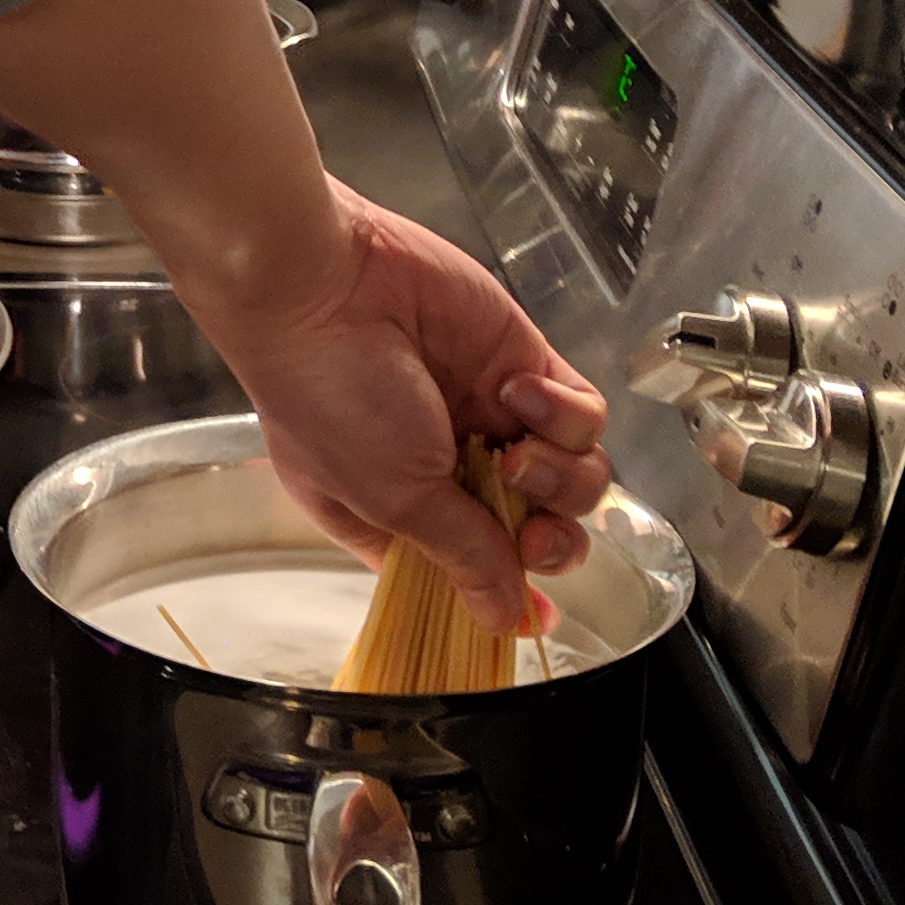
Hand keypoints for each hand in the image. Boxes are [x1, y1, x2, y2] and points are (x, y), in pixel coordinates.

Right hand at [202, 186, 614, 638]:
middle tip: (529, 531)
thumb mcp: (392, 500)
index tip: (533, 613)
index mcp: (400, 517)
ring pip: (574, 478)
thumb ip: (463, 556)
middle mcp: (450, 471)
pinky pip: (582, 414)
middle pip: (539, 533)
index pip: (474, 573)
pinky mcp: (521, 366)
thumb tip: (501, 617)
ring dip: (558, 476)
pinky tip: (517, 391)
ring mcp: (489, 418)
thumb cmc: (325, 396)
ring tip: (515, 452)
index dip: (509, 595)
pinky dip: (563, 413)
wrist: (322, 288)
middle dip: (547, 541)